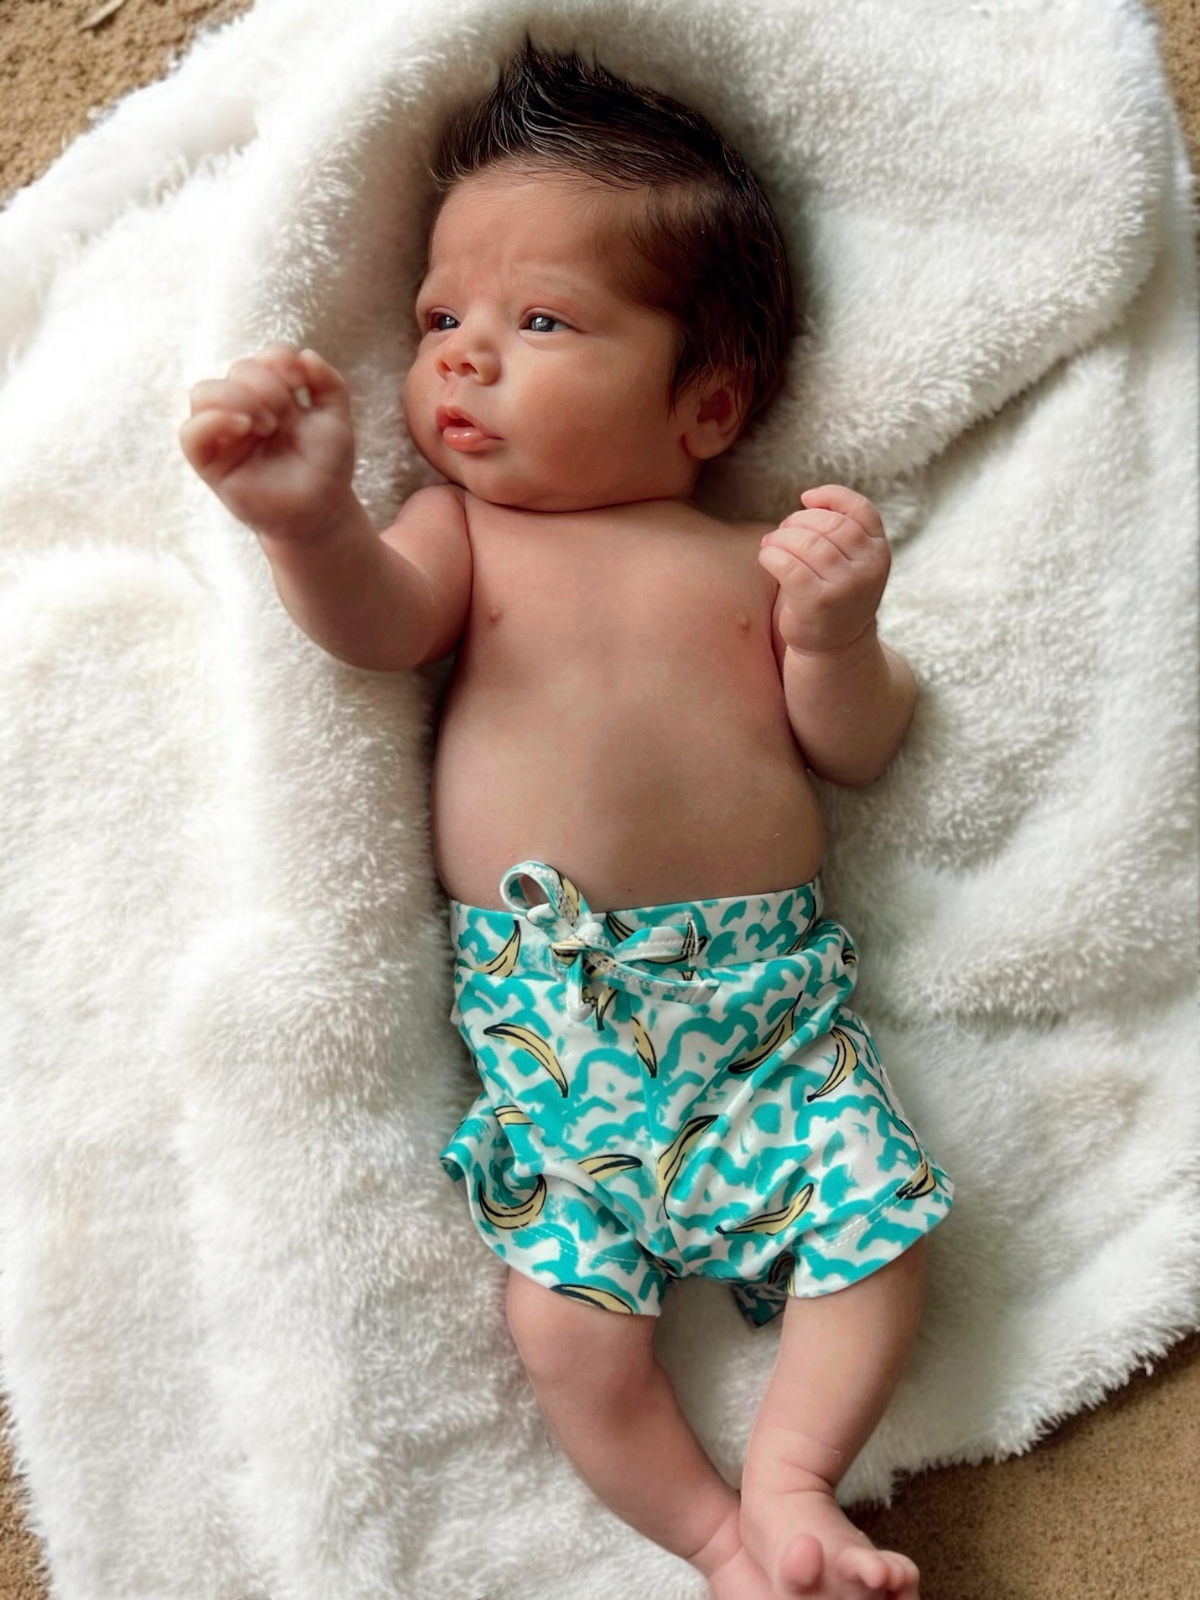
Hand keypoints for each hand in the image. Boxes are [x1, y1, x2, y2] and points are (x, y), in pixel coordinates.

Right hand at [179, 343, 355, 542]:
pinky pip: (191, 434)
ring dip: (237, 397)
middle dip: (265, 384)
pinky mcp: (210, 463)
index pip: (262, 358)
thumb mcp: (335, 419)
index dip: (278, 359)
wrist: (323, 509)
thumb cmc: (326, 465)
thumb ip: (329, 383)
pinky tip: (243, 426)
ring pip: (203, 393)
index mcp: (271, 394)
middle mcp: (243, 408)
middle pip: (236, 370)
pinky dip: (212, 421)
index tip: (300, 381)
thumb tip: (306, 355)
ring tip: (267, 424)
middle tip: (284, 416)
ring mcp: (224, 434)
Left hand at [758, 484, 890, 655]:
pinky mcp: (819, 602)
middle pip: (830, 524)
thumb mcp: (850, 561)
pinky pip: (790, 566)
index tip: (805, 498)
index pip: (861, 510)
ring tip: (770, 545)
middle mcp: (869, 568)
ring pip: (809, 543)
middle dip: (799, 521)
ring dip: (781, 538)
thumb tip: (808, 500)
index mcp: (879, 551)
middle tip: (781, 531)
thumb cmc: (834, 594)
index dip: (831, 496)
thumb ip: (841, 531)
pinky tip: (767, 559)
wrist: (835, 647)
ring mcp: (846, 586)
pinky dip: (772, 556)